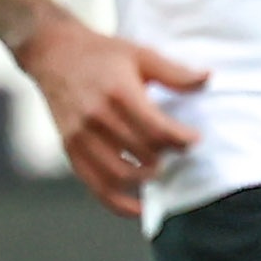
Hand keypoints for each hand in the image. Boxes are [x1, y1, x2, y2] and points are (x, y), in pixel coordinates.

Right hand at [16, 9, 207, 218]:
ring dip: (147, 177)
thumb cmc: (102, 53)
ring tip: (159, 167)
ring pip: (121, 174)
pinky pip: (96, 186)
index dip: (182, 140)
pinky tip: (140, 208)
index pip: (157, 130)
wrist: (51, 52)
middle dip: (167, 155)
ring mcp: (80, 136)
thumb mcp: (140, 54)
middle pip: (143, 153)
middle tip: (177, 149)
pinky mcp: (70, 149)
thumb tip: (208, 78)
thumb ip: (174, 72)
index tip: (194, 138)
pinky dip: (119, 203)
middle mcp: (97, 117)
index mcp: (118, 93)